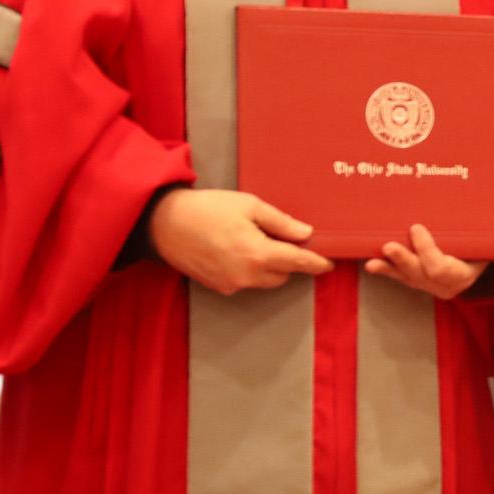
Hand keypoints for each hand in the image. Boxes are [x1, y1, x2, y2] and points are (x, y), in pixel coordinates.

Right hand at [149, 188, 328, 294]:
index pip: (297, 262)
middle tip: (283, 238)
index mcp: (258, 254)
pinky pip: (246, 281)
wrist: (164, 224)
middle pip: (283, 274)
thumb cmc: (208, 209)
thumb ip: (280, 222)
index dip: (316, 263)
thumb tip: (306, 233)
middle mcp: (247, 275)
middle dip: (289, 260)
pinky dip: (250, 269)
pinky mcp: (218, 287)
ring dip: (269, 266)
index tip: (329, 263)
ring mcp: (231, 284)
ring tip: (255, 239)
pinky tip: (237, 248)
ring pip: (265, 280)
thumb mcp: (249, 206)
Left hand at [365, 223, 489, 299]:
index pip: (439, 268)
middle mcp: (446, 285)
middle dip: (404, 259)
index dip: (426, 250)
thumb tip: (479, 198)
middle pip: (421, 276)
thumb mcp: (486, 240)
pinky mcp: (419, 283)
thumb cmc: (485, 246)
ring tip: (372, 263)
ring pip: (408, 278)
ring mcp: (430, 286)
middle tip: (389, 246)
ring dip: (389, 268)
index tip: (416, 228)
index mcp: (464, 275)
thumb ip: (479, 227)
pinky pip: (401, 278)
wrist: (483, 264)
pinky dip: (386, 270)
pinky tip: (371, 266)